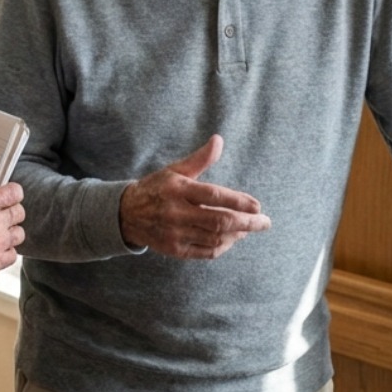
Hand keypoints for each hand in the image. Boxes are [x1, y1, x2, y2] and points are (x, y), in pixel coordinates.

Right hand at [119, 134, 269, 258]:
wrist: (126, 214)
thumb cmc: (157, 188)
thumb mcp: (175, 170)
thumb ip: (200, 159)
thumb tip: (219, 140)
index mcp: (178, 190)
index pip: (214, 196)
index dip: (239, 201)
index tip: (257, 206)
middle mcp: (176, 213)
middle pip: (219, 221)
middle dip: (247, 223)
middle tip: (265, 222)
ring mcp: (175, 234)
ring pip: (215, 239)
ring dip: (237, 235)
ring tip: (249, 228)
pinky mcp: (174, 250)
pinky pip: (206, 252)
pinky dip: (223, 246)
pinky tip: (232, 238)